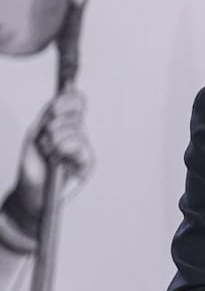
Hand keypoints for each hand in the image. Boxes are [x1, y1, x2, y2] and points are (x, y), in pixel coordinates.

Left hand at [8, 90, 92, 221]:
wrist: (31, 190)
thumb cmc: (32, 165)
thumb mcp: (35, 134)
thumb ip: (47, 117)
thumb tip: (57, 103)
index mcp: (66, 125)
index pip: (77, 103)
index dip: (69, 100)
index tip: (54, 106)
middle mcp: (77, 135)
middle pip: (77, 114)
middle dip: (56, 123)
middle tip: (45, 138)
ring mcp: (83, 148)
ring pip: (76, 129)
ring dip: (56, 139)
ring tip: (48, 152)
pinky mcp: (87, 161)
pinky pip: (79, 145)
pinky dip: (64, 148)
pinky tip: (57, 158)